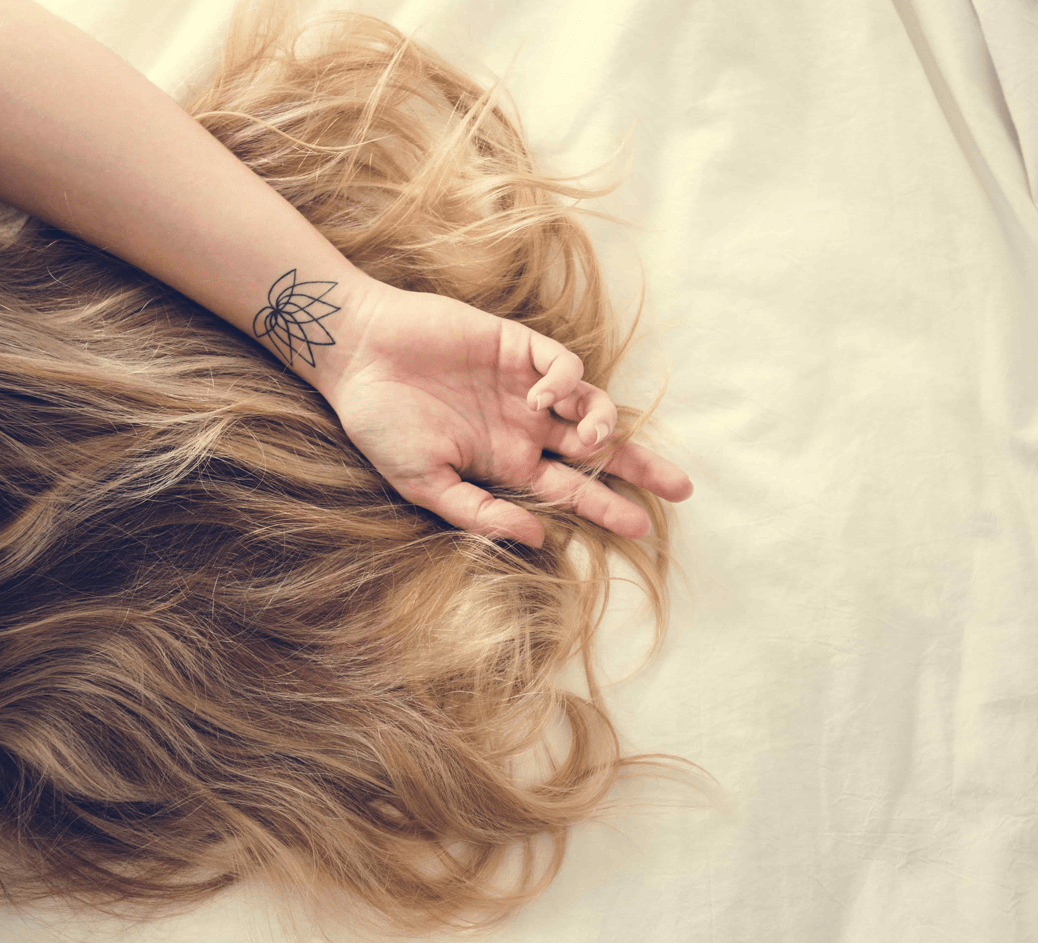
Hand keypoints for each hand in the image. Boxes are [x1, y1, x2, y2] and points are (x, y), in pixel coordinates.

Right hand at [323, 282, 692, 547]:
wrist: (357, 355)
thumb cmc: (381, 423)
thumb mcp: (425, 484)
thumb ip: (478, 512)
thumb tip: (538, 538)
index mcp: (504, 461)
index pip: (569, 490)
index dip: (606, 507)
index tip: (643, 530)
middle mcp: (522, 425)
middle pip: (595, 449)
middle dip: (637, 467)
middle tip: (680, 488)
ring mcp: (522, 384)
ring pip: (588, 406)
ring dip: (601, 425)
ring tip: (593, 439)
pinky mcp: (517, 345)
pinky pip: (562, 365)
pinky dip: (564, 382)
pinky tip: (541, 398)